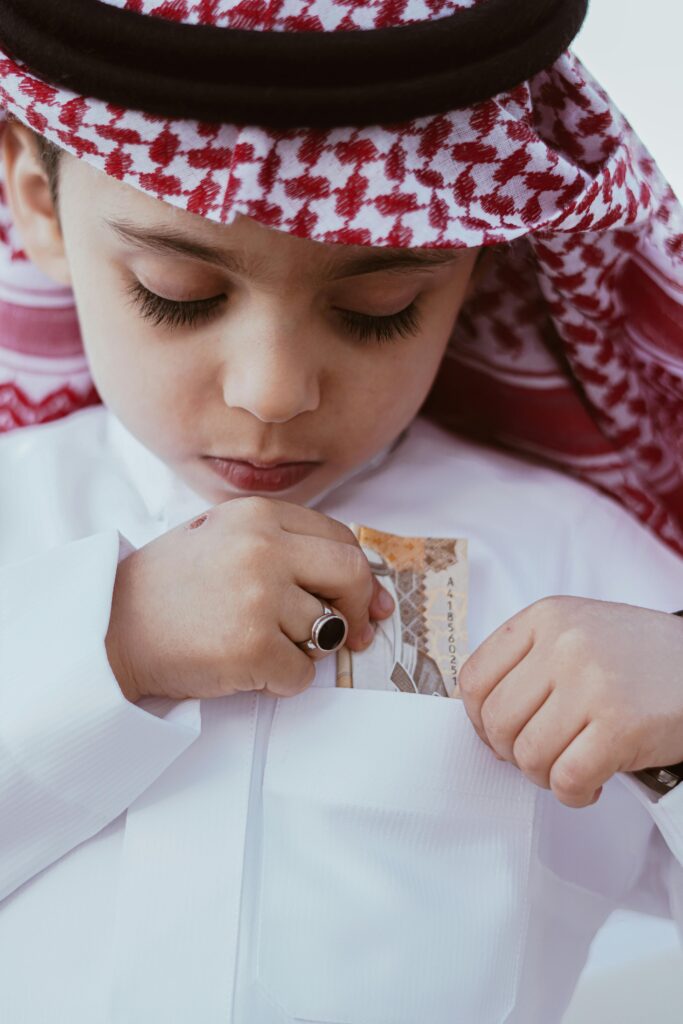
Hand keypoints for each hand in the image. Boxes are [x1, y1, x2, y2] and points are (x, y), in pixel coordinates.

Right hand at [105, 497, 393, 703]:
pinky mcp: (252, 647)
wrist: (110, 628)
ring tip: (259, 644)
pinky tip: (247, 669)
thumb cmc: (169, 587)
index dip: (359, 575)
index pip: (340, 539)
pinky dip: (282, 681)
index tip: (367, 601)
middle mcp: (264, 548)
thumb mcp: (223, 537)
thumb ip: (284, 546)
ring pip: (327, 630)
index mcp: (258, 515)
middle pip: (351, 574)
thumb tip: (362, 582)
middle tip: (353, 633)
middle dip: (359, 608)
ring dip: (304, 649)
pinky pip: (302, 675)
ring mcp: (259, 597)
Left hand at [459, 597, 682, 807]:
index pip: (472, 679)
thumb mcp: (578, 630)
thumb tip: (484, 722)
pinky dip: (574, 794)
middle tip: (540, 756)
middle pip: (496, 721)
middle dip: (511, 753)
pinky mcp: (620, 727)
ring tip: (570, 767)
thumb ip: (529, 660)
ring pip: (528, 755)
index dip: (477, 720)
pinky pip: (567, 780)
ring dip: (545, 776)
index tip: (498, 734)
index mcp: (545, 617)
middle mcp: (564, 644)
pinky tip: (592, 783)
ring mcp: (592, 684)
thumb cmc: (641, 657)